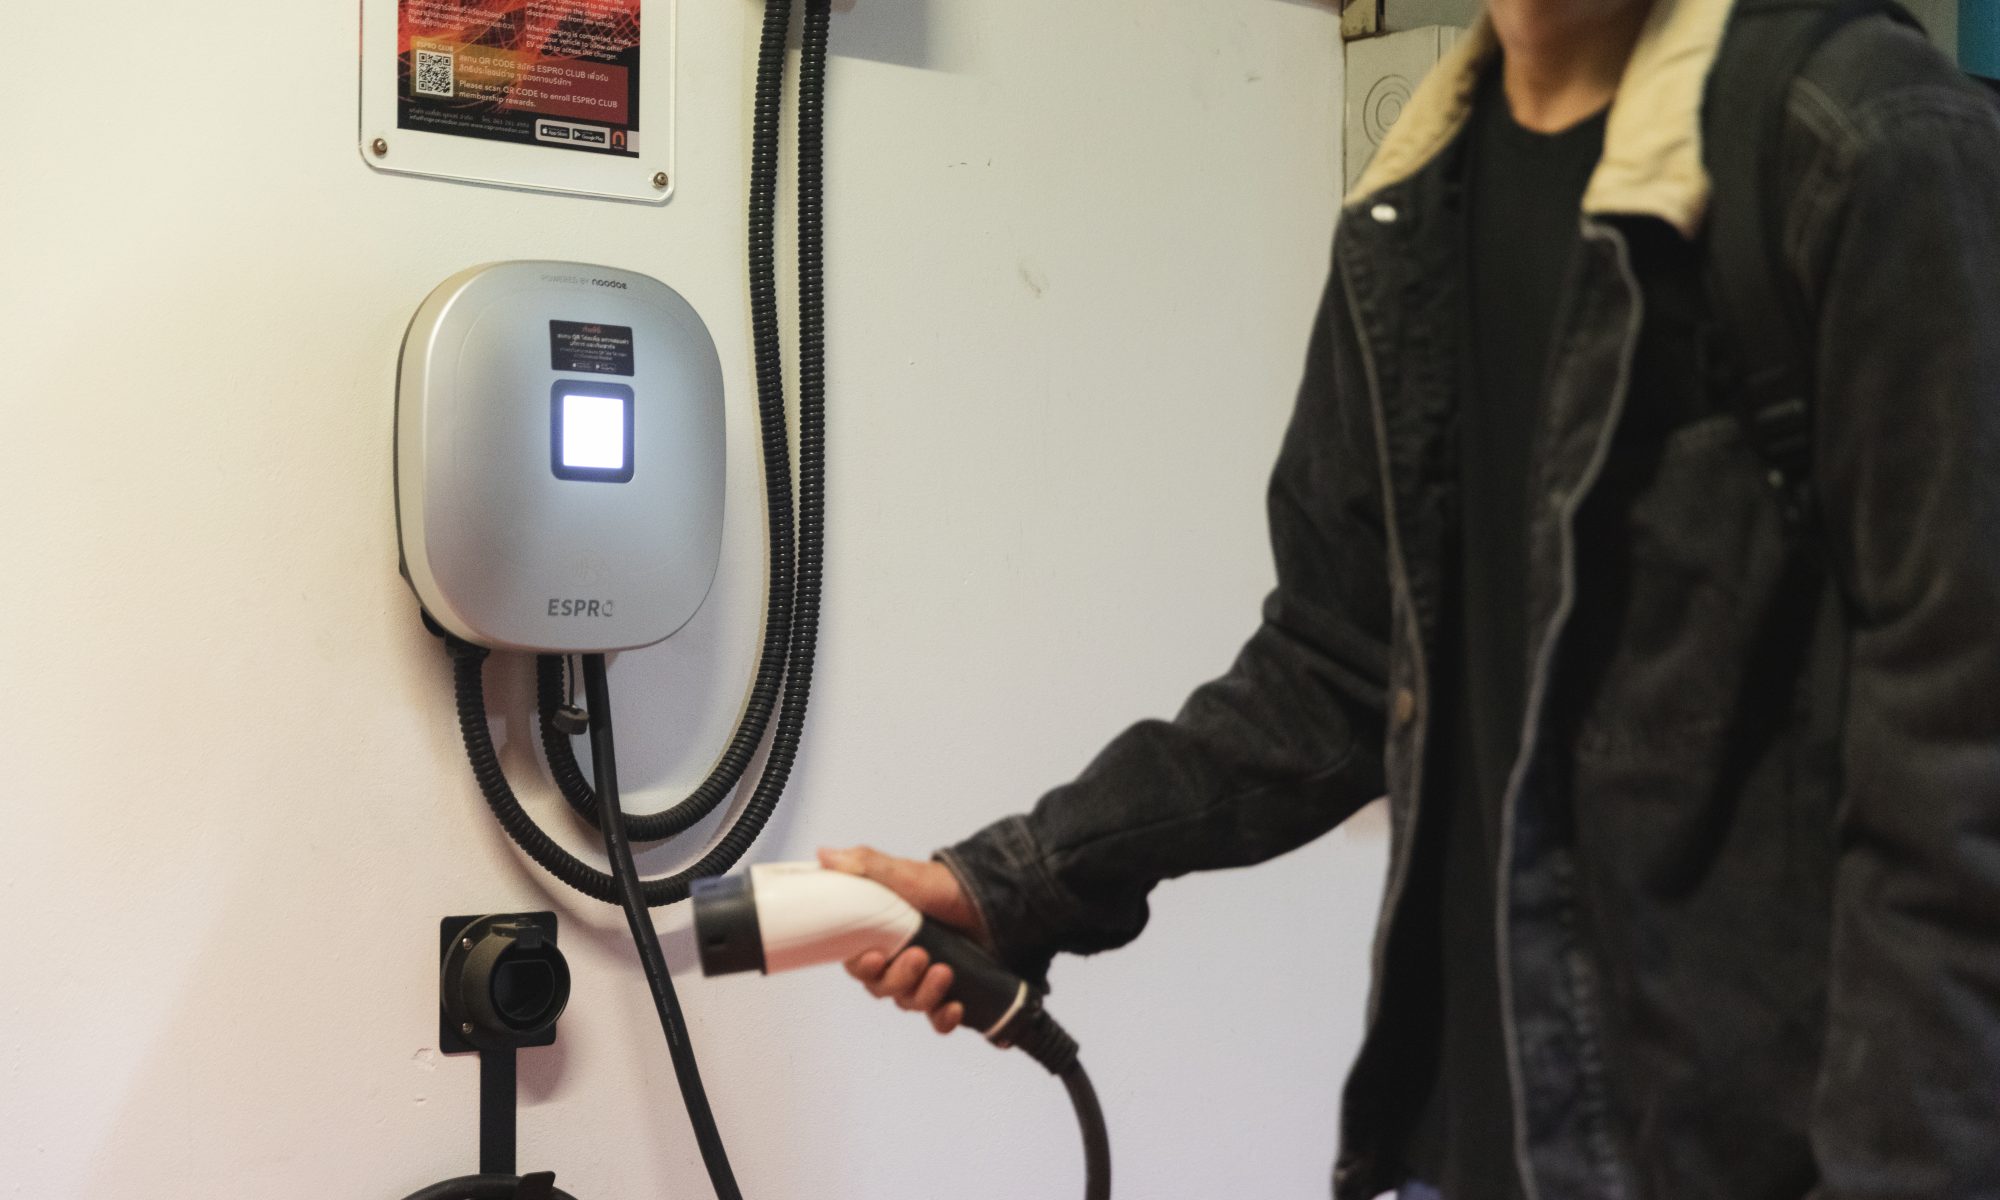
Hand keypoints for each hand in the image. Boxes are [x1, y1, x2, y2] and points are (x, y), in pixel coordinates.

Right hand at [819, 845, 989, 1034]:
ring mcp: (921, 981)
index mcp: (877, 939)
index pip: (856, 965)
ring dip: (925, 994)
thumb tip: (824, 854)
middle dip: (899, 977)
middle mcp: (895, 964)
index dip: (861, 967)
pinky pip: (937, 1019)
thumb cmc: (937, 885)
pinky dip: (943, 1019)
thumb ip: (865, 866)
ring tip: (945, 972)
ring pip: (909, 1003)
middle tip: (921, 956)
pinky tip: (956, 1008)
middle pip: (882, 988)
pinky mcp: (947, 993)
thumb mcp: (902, 873)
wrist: (986, 896)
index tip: (875, 958)